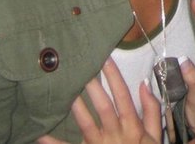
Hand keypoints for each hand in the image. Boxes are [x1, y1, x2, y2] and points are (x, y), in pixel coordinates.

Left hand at [37, 58, 161, 143]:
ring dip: (76, 107)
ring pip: (86, 124)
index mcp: (132, 127)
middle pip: (103, 108)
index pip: (123, 98)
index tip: (106, 59)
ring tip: (66, 90)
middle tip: (82, 68)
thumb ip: (151, 110)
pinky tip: (39, 135)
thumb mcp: (155, 136)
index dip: (115, 78)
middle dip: (93, 87)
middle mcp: (115, 135)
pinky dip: (53, 142)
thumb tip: (144, 83)